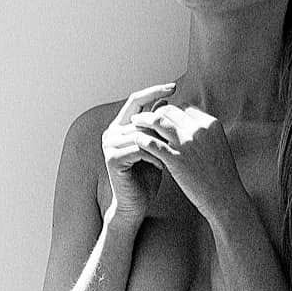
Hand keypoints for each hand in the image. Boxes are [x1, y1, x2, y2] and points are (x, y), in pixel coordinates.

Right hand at [100, 82, 176, 222]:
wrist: (136, 204)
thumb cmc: (148, 175)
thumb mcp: (156, 146)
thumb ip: (156, 126)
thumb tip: (166, 103)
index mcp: (120, 125)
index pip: (137, 99)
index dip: (154, 91)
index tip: (174, 86)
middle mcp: (111, 132)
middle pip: (141, 117)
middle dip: (163, 124)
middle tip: (182, 128)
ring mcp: (109, 145)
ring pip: (141, 133)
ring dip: (160, 143)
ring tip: (175, 154)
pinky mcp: (112, 159)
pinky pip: (139, 149)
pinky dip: (154, 156)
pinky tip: (164, 164)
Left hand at [130, 101, 245, 224]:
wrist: (224, 198)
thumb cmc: (221, 175)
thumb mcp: (218, 145)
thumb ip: (203, 133)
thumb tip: (185, 125)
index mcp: (211, 124)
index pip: (185, 108)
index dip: (172, 112)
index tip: (162, 118)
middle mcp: (199, 129)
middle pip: (170, 111)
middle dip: (155, 112)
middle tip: (143, 117)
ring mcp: (187, 143)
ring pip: (158, 121)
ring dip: (144, 119)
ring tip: (134, 122)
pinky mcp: (176, 159)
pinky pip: (152, 143)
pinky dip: (142, 139)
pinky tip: (136, 140)